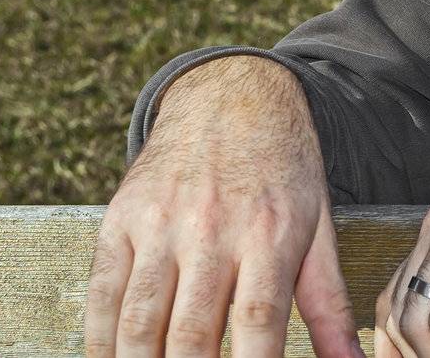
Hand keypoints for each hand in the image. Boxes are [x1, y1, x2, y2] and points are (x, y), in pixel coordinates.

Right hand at [84, 55, 367, 357]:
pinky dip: (99, 341)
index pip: (257, 323)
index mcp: (268, 235)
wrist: (233, 96)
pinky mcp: (120, 218)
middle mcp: (211, 229)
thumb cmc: (284, 170)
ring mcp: (160, 223)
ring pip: (139, 322)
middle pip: (191, 334)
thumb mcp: (319, 227)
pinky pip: (102, 293)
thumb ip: (330, 305)